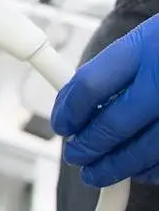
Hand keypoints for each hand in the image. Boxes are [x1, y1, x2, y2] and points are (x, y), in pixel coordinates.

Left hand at [52, 13, 158, 186]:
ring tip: (96, 172)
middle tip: (75, 154)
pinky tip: (139, 170)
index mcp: (146, 46)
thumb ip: (116, 68)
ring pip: (142, 151)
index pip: (88, 86)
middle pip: (113, 125)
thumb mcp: (149, 38)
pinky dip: (150, 170)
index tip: (62, 123)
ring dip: (114, 167)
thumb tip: (72, 105)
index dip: (68, 111)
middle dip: (86, 147)